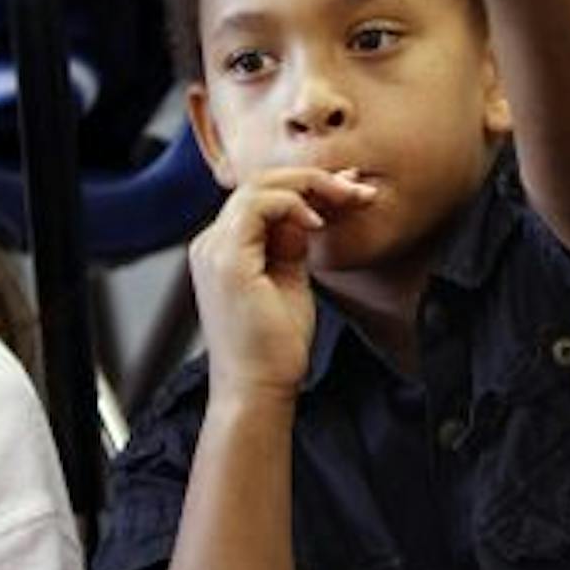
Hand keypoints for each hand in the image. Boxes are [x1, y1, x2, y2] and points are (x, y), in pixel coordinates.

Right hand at [188, 167, 374, 396]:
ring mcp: (214, 250)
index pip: (262, 199)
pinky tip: (318, 223)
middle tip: (358, 189)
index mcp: (224, 251)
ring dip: (309, 186)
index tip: (349, 191)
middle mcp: (211, 245)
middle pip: (259, 184)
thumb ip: (292, 246)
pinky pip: (258, 206)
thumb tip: (306, 214)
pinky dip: (292, 205)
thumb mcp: (290, 283)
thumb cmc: (275, 348)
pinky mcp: (226, 260)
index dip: (307, 188)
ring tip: (346, 199)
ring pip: (258, 187)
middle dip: (314, 180)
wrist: (259, 389)